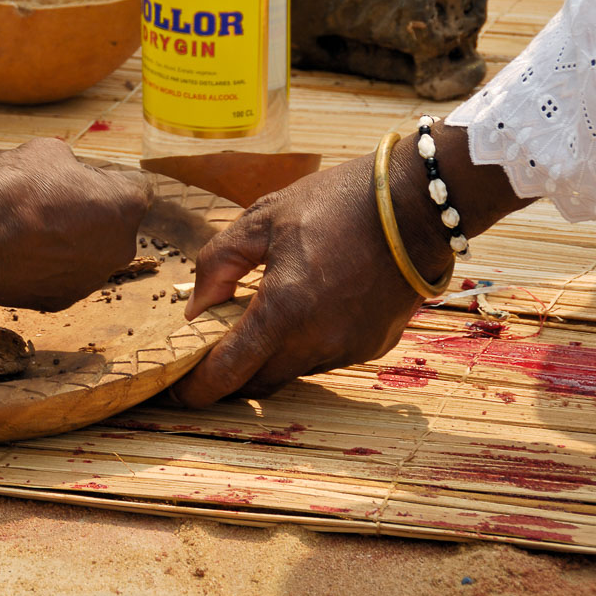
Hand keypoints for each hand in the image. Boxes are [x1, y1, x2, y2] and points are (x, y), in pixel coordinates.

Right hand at [0, 138, 152, 311]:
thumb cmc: (17, 186)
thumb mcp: (50, 152)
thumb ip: (73, 167)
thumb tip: (69, 178)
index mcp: (128, 205)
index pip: (135, 185)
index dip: (106, 178)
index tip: (82, 178)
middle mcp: (122, 248)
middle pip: (114, 225)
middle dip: (92, 214)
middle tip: (54, 205)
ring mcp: (93, 279)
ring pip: (89, 255)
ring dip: (71, 243)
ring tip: (33, 232)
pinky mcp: (64, 301)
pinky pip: (63, 277)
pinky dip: (49, 267)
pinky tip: (23, 254)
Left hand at [170, 124, 530, 407]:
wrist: (418, 202)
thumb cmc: (336, 202)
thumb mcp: (262, 219)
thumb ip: (218, 264)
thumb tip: (194, 310)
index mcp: (283, 310)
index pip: (228, 371)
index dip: (197, 389)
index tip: (177, 392)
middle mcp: (317, 341)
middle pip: (258, 382)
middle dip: (231, 377)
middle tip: (209, 357)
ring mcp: (349, 348)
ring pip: (292, 372)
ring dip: (270, 357)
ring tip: (260, 323)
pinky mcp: (373, 346)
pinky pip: (325, 358)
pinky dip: (305, 346)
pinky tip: (306, 311)